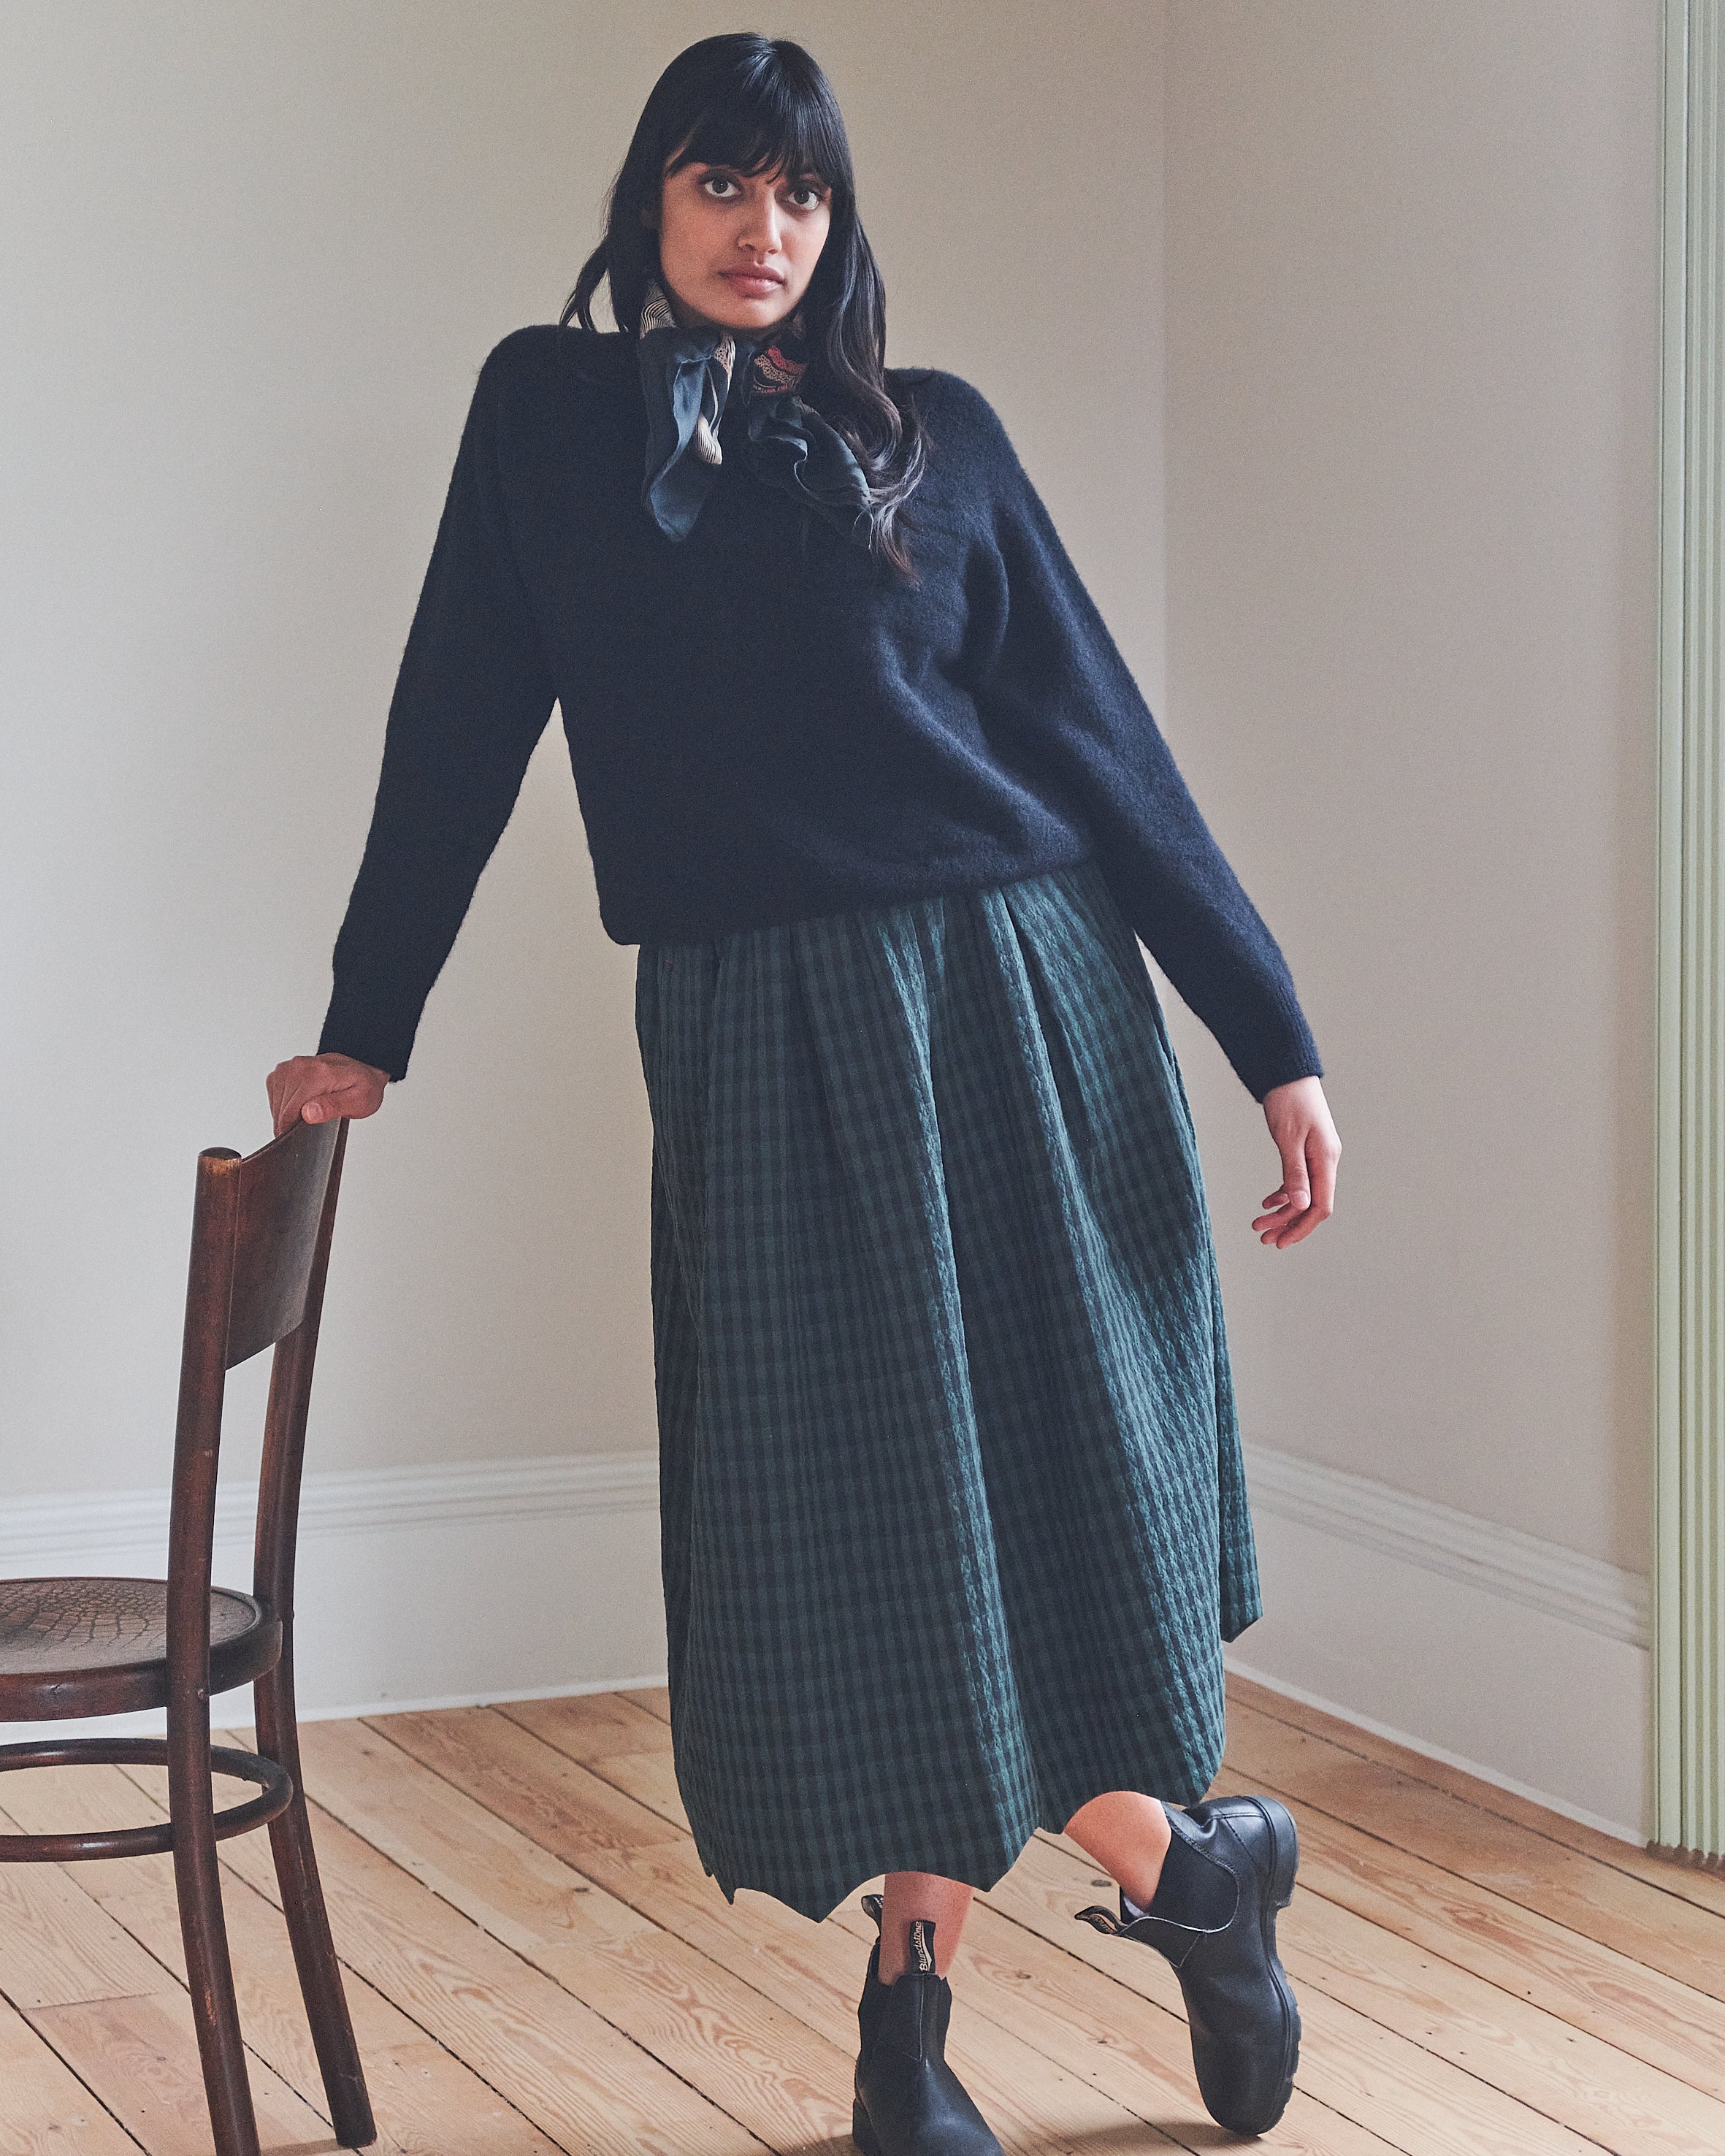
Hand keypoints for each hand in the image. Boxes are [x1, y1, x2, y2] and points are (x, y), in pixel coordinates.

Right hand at [266, 1051, 389, 1137]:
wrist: (362, 1070)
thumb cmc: (363, 1086)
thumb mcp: (360, 1101)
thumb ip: (334, 1107)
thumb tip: (308, 1113)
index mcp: (317, 1074)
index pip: (289, 1113)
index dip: (294, 1131)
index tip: (306, 1135)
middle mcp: (299, 1067)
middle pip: (281, 1111)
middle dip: (293, 1123)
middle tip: (317, 1120)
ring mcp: (288, 1067)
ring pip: (276, 1106)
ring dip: (288, 1115)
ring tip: (312, 1110)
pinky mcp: (282, 1071)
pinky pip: (274, 1097)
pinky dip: (284, 1106)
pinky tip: (303, 1104)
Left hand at [1253, 1075, 1338, 1247]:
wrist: (1287, 1074)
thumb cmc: (1289, 1101)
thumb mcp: (1288, 1139)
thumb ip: (1295, 1174)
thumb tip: (1303, 1206)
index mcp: (1326, 1160)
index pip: (1320, 1206)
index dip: (1301, 1227)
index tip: (1282, 1242)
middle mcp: (1326, 1161)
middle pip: (1311, 1205)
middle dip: (1288, 1224)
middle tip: (1264, 1238)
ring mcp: (1317, 1157)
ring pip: (1303, 1195)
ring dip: (1282, 1212)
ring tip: (1259, 1224)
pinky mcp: (1306, 1152)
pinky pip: (1298, 1181)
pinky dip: (1284, 1193)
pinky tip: (1267, 1202)